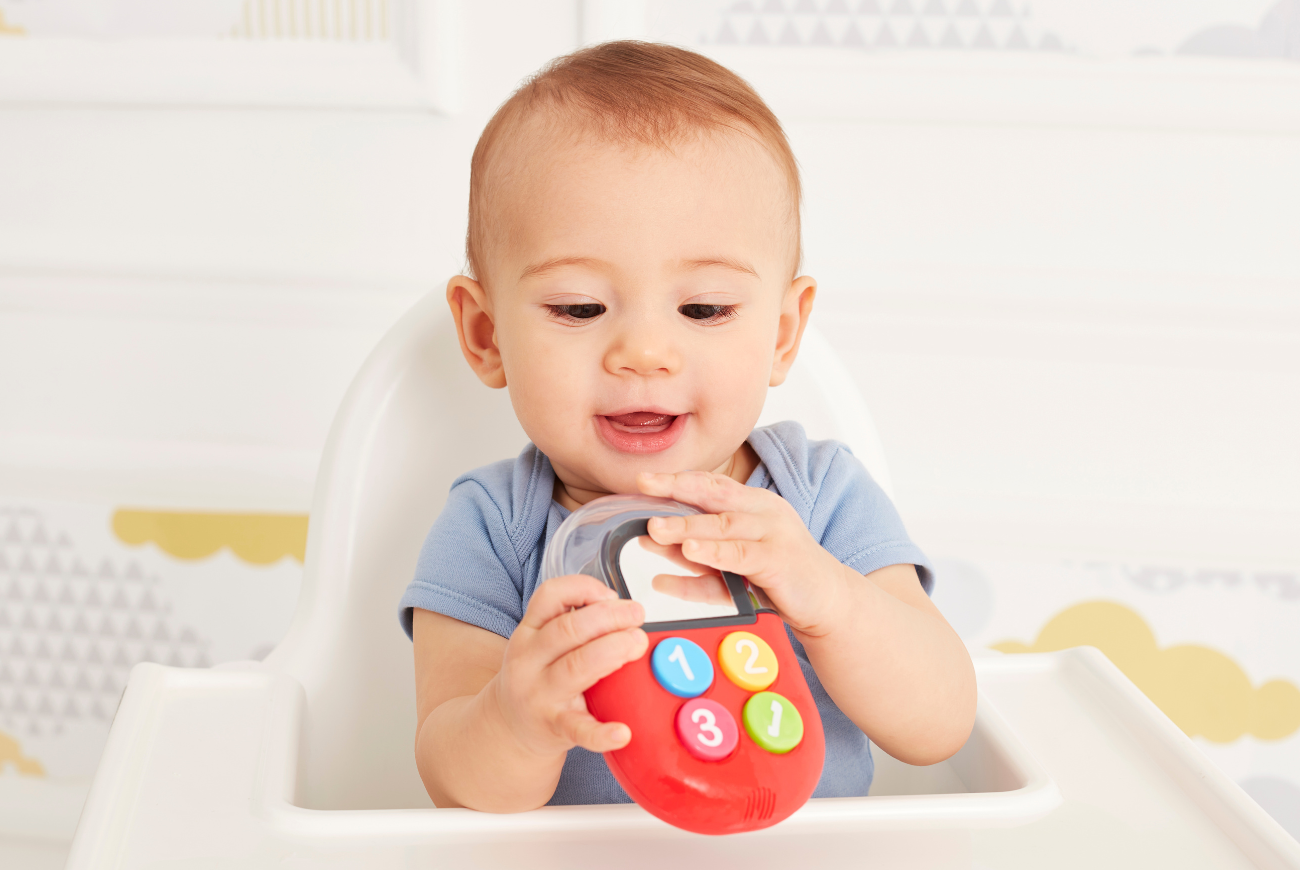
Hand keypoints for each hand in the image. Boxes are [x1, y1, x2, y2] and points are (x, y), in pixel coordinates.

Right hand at [489, 574, 646, 757]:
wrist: (509, 727)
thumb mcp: (541, 644)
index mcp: (528, 633)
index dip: (584, 588)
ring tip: (637, 645)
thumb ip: (572, 624)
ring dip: (612, 651)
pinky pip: (578, 729)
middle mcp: (529, 661)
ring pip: (575, 667)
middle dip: (609, 617)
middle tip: (637, 616)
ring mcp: (540, 695)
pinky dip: (601, 732)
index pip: (549, 597)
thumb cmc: (537, 678)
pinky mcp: (554, 727)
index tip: (612, 595)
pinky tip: (622, 732)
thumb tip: (623, 611)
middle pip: (568, 630)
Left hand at [637, 470, 851, 637]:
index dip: (676, 479)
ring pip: (722, 525)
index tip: (643, 478)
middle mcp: (763, 511)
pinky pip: (740, 556)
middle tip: (643, 486)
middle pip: (714, 494)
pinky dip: (712, 555)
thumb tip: (651, 548)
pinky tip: (688, 553)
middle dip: (676, 489)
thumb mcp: (731, 561)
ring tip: (655, 528)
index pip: (709, 484)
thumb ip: (697, 552)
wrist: (827, 601)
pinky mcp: (779, 561)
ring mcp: (773, 534)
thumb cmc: (777, 576)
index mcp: (752, 503)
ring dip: (686, 527)